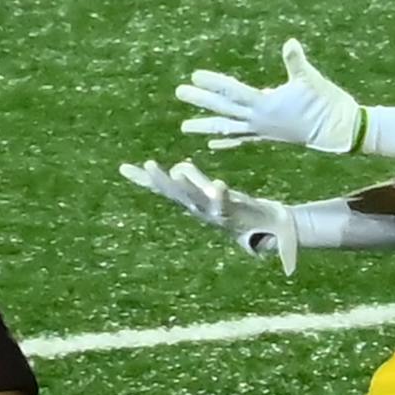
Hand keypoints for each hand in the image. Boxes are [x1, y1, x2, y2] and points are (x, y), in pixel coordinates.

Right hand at [119, 159, 299, 273]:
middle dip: (159, 179)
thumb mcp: (218, 200)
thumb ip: (204, 189)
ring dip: (186, 186)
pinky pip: (224, 203)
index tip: (123, 168)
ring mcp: (215, 211)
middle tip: (146, 164)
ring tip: (176, 170)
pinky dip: (219, 195)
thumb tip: (192, 176)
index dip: (144, 179)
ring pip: (195, 197)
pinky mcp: (234, 212)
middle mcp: (199, 209)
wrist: (271, 231)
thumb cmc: (243, 215)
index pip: (165, 188)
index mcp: (194, 204)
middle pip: (174, 191)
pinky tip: (216, 184)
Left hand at [177, 38, 361, 153]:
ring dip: (207, 127)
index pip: (233, 91)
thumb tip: (290, 43)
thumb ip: (296, 61)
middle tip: (180, 92)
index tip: (195, 76)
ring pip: (229, 128)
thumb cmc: (326, 103)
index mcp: (265, 104)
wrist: (340, 131)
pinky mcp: (269, 137)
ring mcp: (262, 130)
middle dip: (201, 101)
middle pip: (224, 109)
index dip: (214, 83)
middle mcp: (259, 120)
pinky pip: (243, 140)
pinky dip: (227, 141)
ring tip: (185, 127)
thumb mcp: (310, 79)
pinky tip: (213, 144)